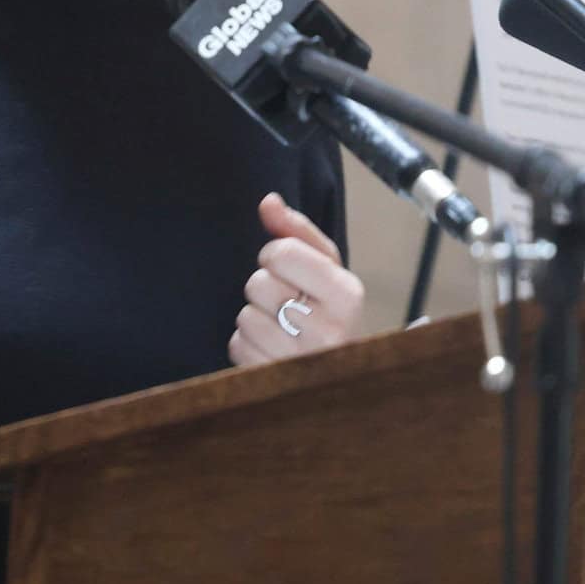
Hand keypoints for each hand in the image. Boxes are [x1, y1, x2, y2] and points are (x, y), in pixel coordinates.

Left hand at [229, 192, 365, 367]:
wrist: (344, 376)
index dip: (275, 256)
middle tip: (289, 304)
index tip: (290, 271)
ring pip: (245, 316)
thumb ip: (296, 231)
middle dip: (265, 288)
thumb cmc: (330, 313)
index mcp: (347, 294)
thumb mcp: (326, 269)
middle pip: (258, 283)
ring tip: (283, 328)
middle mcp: (329, 329)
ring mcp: (302, 362)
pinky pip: (237, 345)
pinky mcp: (275, 382)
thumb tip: (268, 201)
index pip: (280, 252)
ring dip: (256, 318)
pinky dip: (247, 344)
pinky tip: (272, 348)